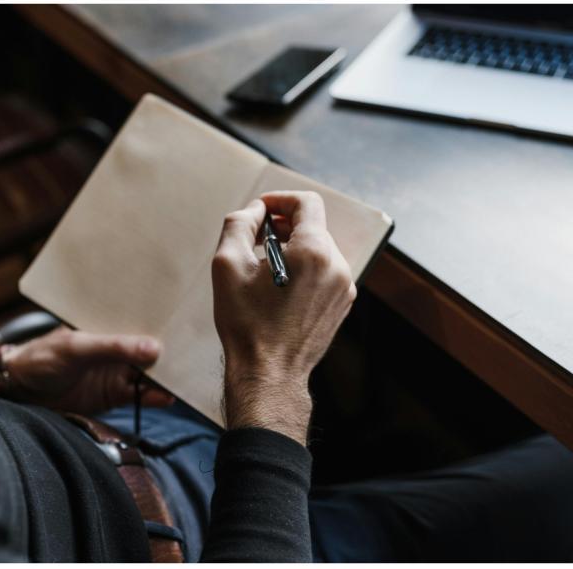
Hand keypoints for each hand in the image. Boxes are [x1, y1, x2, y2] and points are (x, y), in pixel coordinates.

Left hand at [0, 326, 173, 414]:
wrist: (17, 393)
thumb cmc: (41, 358)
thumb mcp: (77, 347)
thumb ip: (114, 347)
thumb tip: (154, 348)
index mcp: (108, 327)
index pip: (141, 323)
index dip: (163, 325)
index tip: (187, 325)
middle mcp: (117, 348)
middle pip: (152, 350)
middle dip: (173, 352)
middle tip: (198, 354)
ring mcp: (117, 372)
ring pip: (151, 374)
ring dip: (168, 377)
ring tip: (190, 377)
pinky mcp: (115, 395)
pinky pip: (142, 396)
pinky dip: (156, 397)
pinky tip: (170, 396)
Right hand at [211, 191, 355, 444]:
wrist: (269, 374)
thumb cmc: (247, 324)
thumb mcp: (228, 265)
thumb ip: (239, 223)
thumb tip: (255, 210)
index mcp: (314, 252)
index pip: (307, 203)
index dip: (280, 199)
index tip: (261, 209)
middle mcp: (337, 266)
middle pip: (313, 226)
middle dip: (283, 226)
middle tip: (255, 240)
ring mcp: (344, 287)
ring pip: (319, 249)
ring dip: (293, 248)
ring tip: (265, 268)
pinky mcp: (342, 304)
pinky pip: (325, 271)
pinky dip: (304, 268)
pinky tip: (280, 287)